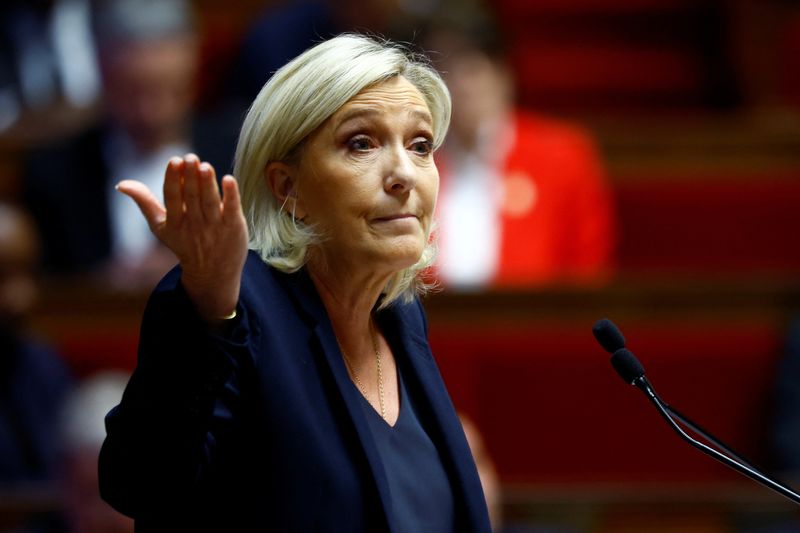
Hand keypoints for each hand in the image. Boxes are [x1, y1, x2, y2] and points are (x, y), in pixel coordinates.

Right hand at [116, 154, 248, 321]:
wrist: (212, 274)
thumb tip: (121, 184)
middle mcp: (194, 225)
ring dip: (208, 184)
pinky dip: (231, 195)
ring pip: (210, 202)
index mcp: (174, 223)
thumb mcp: (160, 227)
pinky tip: (228, 179)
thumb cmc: (184, 243)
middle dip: (191, 176)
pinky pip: (232, 210)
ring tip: (205, 166)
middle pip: (192, 197)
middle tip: (190, 157)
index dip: (173, 180)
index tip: (174, 160)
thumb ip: (144, 202)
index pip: (172, 198)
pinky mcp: (234, 227)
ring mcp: (215, 227)